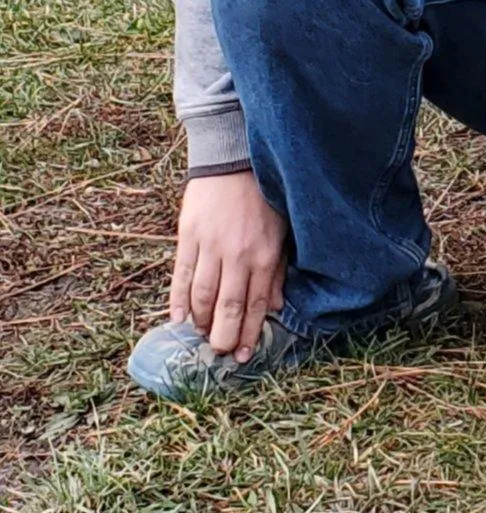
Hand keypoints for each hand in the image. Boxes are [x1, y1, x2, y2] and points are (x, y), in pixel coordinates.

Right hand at [169, 171, 287, 361]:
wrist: (234, 157)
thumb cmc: (263, 196)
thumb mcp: (280, 231)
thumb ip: (276, 270)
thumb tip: (274, 307)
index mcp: (264, 254)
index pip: (256, 304)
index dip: (249, 333)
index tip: (243, 356)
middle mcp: (237, 254)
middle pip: (228, 307)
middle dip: (224, 336)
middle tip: (219, 354)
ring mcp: (210, 245)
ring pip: (202, 296)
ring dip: (200, 322)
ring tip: (200, 337)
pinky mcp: (188, 236)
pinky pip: (181, 275)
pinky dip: (178, 300)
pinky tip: (178, 319)